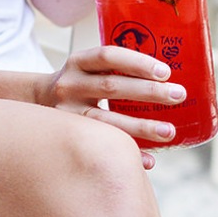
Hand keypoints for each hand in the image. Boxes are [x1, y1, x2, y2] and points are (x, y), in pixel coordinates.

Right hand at [39, 45, 186, 168]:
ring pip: (106, 120)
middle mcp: (70, 85)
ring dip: (142, 127)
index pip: (108, 56)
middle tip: (179, 95)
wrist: (38, 103)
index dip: (137, 62)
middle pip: (111, 86)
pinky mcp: (68, 137)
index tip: (165, 71)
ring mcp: (66, 113)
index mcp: (79, 62)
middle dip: (149, 92)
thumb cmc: (80, 84)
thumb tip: (170, 78)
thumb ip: (119, 70)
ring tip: (170, 132)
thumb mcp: (90, 68)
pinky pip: (101, 146)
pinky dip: (128, 152)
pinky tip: (149, 160)